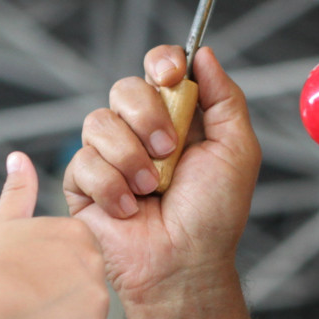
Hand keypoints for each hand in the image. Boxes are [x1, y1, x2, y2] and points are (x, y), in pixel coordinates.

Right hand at [0, 152, 109, 318]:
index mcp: (78, 233)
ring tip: (32, 318)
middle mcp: (96, 262)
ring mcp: (99, 299)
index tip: (29, 279)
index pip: (76, 261)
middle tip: (28, 300)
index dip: (50, 276)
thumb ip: (19, 191)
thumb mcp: (4, 223)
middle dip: (61, 300)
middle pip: (85, 290)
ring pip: (87, 318)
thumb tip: (18, 157)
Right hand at [63, 46, 261, 307]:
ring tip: (151, 189)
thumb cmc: (214, 216)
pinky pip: (82, 162)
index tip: (170, 76)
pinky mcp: (82, 184)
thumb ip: (225, 97)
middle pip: (124, 87)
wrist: (183, 265)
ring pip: (98, 121)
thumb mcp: (236, 150)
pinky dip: (112, 187)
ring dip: (131, 158)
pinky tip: (130, 210)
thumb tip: (203, 53)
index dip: (161, 62)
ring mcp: (109, 156)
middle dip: (147, 117)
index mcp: (177, 117)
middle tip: (168, 152)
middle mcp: (140, 131)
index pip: (159, 67)